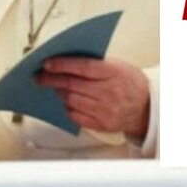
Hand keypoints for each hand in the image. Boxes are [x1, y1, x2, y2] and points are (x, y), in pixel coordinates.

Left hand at [35, 57, 149, 139]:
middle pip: (72, 85)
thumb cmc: (129, 82)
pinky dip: (68, 107)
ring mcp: (106, 110)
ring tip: (54, 87)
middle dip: (52, 80)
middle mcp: (110, 92)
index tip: (47, 64)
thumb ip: (94, 63)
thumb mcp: (117, 65)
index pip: (83, 67)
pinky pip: (76, 116)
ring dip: (59, 93)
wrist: (147, 107)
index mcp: (114, 72)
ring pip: (71, 100)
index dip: (62, 65)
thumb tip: (64, 61)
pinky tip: (66, 101)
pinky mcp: (102, 125)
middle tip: (40, 76)